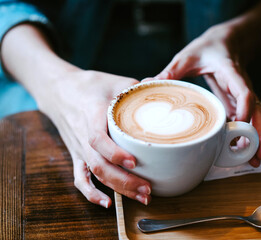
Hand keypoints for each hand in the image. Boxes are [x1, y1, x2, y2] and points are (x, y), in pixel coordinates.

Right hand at [40, 70, 151, 206]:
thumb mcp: (116, 81)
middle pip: (99, 165)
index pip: (98, 139)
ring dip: (117, 188)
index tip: (134, 161)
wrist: (61, 91)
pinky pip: (80, 178)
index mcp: (92, 115)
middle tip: (148, 189)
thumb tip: (164, 86)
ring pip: (94, 174)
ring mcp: (79, 148)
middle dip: (124, 180)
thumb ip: (138, 87)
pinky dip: (91, 193)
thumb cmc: (91, 85)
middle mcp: (83, 136)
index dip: (114, 153)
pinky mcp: (77, 154)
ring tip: (141, 197)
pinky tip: (107, 203)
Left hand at [155, 24, 260, 166]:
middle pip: (256, 112)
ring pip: (255, 118)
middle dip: (259, 134)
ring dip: (257, 139)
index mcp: (232, 74)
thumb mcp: (188, 56)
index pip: (244, 93)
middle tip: (258, 156)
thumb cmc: (208, 48)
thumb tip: (148, 82)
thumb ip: (172, 70)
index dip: (244, 110)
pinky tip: (243, 151)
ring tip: (255, 161)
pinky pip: (245, 120)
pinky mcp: (236, 103)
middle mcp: (241, 87)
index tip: (239, 126)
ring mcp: (241, 97)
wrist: (225, 43)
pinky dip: (247, 135)